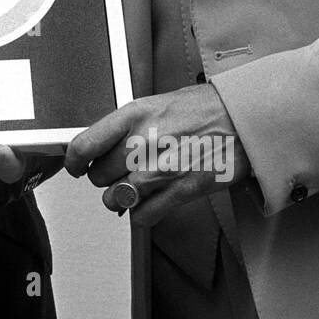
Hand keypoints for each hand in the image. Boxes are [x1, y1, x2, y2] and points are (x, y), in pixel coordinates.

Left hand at [64, 85, 250, 227]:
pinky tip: (150, 201)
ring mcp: (163, 168)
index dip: (73, 160)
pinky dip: (142, 213)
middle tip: (118, 172)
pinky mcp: (182, 190)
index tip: (76, 165)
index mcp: (135, 115)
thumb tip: (99, 147)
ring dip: (121, 198)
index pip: (84, 144)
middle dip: (105, 177)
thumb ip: (125, 126)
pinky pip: (144, 215)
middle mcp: (145, 141)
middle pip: (99, 175)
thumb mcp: (156, 104)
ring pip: (118, 198)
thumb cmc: (204, 108)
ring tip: (134, 188)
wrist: (244, 119)